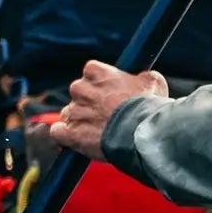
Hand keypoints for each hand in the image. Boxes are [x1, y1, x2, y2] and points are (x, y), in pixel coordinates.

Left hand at [50, 61, 166, 157]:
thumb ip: (141, 77)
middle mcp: (80, 88)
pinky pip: (58, 133)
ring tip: (100, 133)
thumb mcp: (153, 81)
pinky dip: (66, 137)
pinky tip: (78, 140)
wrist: (142, 133)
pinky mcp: (69, 133)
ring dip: (81, 122)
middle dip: (90, 103)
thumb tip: (143, 78)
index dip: (101, 84)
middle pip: (79, 94)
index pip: (91, 72)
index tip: (110, 93)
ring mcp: (73, 111)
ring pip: (70, 114)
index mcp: (96, 72)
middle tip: (107, 114)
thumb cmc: (148, 106)